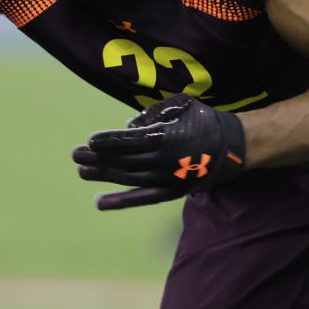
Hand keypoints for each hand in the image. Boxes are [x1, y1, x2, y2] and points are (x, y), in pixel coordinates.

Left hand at [72, 94, 245, 209]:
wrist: (232, 146)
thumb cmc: (201, 119)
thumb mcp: (179, 106)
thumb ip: (151, 115)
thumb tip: (128, 127)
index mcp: (166, 137)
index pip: (129, 141)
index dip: (108, 141)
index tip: (90, 140)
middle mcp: (164, 161)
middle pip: (124, 160)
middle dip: (98, 158)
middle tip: (76, 155)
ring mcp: (167, 179)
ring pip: (129, 178)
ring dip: (104, 176)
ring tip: (82, 172)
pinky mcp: (172, 192)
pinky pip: (142, 199)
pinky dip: (120, 201)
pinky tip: (100, 202)